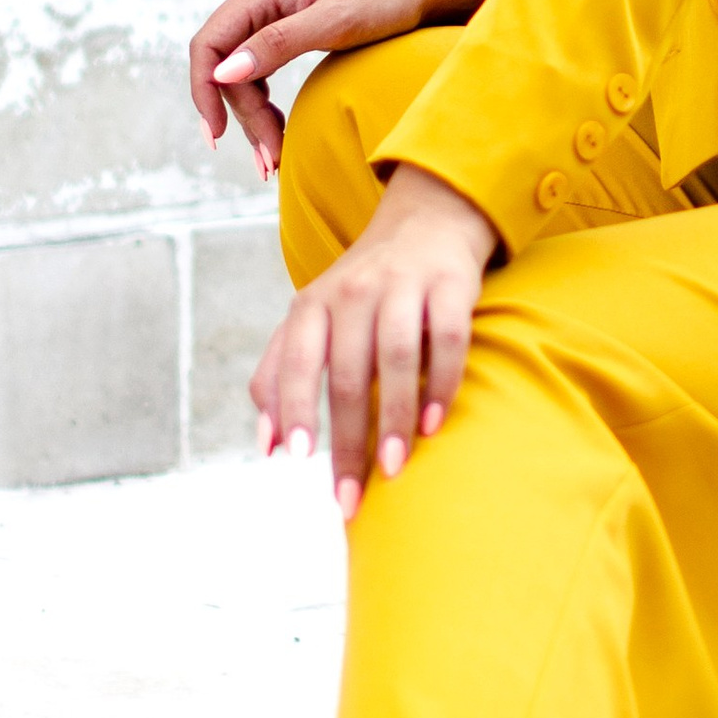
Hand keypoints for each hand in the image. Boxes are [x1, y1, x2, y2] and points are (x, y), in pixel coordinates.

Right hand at [189, 0, 496, 172]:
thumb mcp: (335, 21)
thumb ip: (278, 44)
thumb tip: (225, 73)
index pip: (208, 46)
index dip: (204, 92)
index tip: (216, 136)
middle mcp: (259, 2)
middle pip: (226, 69)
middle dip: (242, 117)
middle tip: (268, 160)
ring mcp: (272, 17)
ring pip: (242, 77)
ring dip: (252, 118)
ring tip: (273, 158)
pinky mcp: (288, 33)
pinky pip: (261, 74)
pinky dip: (265, 106)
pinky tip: (278, 130)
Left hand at [252, 166, 498, 510]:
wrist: (425, 222)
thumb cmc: (361, 291)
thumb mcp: (310, 319)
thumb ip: (279, 375)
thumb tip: (267, 445)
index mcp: (312, 303)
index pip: (296, 361)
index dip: (294, 408)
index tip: (298, 457)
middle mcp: (353, 291)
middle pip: (347, 373)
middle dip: (348, 440)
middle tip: (352, 495)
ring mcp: (404, 285)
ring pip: (395, 356)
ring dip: (394, 417)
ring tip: (394, 467)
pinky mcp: (450, 284)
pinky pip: (447, 337)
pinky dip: (441, 383)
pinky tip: (434, 423)